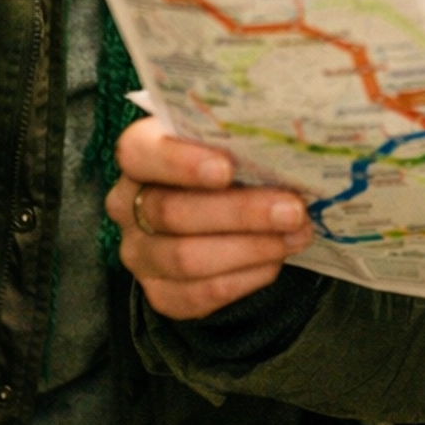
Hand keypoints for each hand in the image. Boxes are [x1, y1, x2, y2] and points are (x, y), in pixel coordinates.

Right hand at [108, 117, 313, 318]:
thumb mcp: (225, 140)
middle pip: (171, 212)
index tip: (227, 168)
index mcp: (138, 154)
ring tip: (296, 234)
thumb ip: (242, 134)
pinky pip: (198, 295)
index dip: (179, 162)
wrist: (218, 213)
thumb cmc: (226, 162)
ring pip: (186, 258)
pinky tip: (275, 261)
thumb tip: (292, 128)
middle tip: (293, 208)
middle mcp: (128, 205)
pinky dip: (243, 280)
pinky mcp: (159, 293)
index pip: (139, 153)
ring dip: (250, 248)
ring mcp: (139, 253)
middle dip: (240, 212)